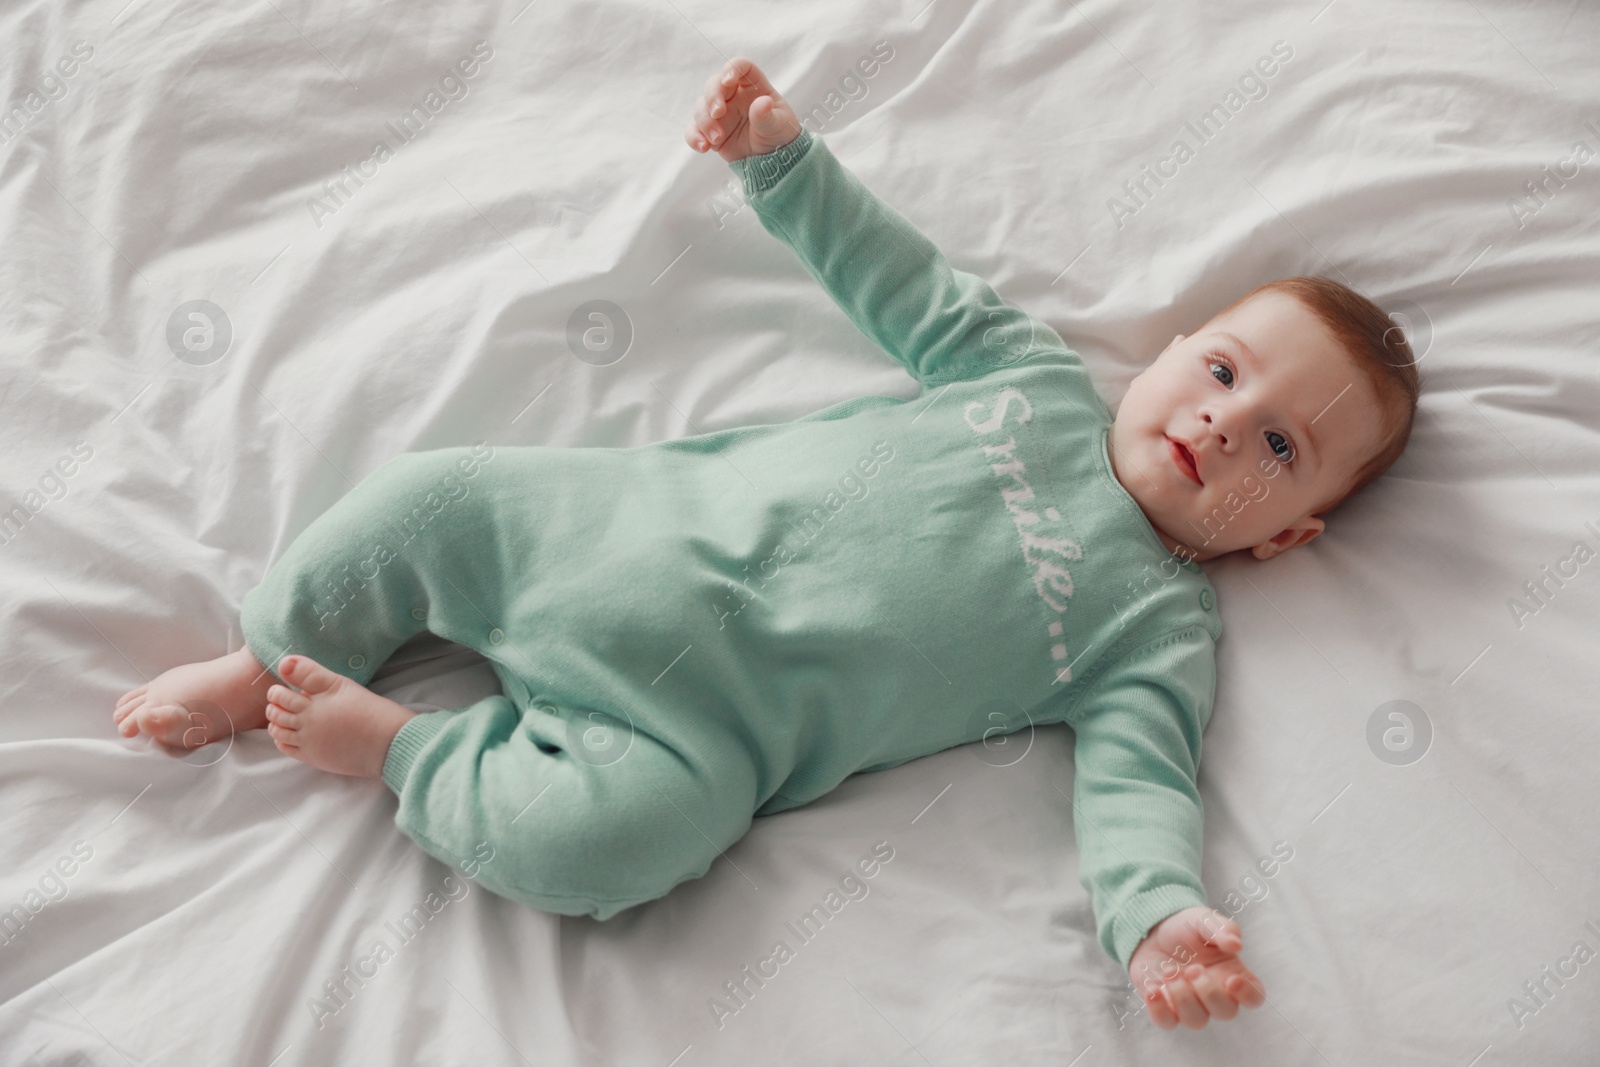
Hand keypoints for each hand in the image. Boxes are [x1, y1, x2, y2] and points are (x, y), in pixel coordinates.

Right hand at [685, 57, 802, 162]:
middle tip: (717, 113)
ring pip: (701, 107)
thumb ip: (767, 115)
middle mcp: (733, 96)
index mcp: (752, 86)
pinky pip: (695, 130)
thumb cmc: (778, 134)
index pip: (741, 67)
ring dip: (705, 121)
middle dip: (712, 97)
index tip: (729, 80)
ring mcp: (720, 113)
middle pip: (714, 84)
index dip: (732, 68)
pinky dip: (694, 137)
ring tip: (717, 139)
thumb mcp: (778, 125)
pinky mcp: (710, 131)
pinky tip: (703, 147)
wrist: (772, 159)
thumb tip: (763, 102)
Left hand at [1126, 907, 1266, 1029]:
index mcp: (1233, 974)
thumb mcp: (1205, 920)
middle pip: (1225, 1012)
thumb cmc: (1187, 927)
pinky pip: (1167, 1022)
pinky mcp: (1166, 1008)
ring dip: (1182, 997)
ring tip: (1168, 971)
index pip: (1254, 997)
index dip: (1248, 994)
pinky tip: (1152, 988)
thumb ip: (1223, 929)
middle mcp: (1215, 994)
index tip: (1232, 980)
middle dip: (1208, 991)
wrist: (1153, 930)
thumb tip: (1236, 944)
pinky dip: (1159, 1009)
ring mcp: (1191, 1004)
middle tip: (1192, 969)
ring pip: (1197, 1021)